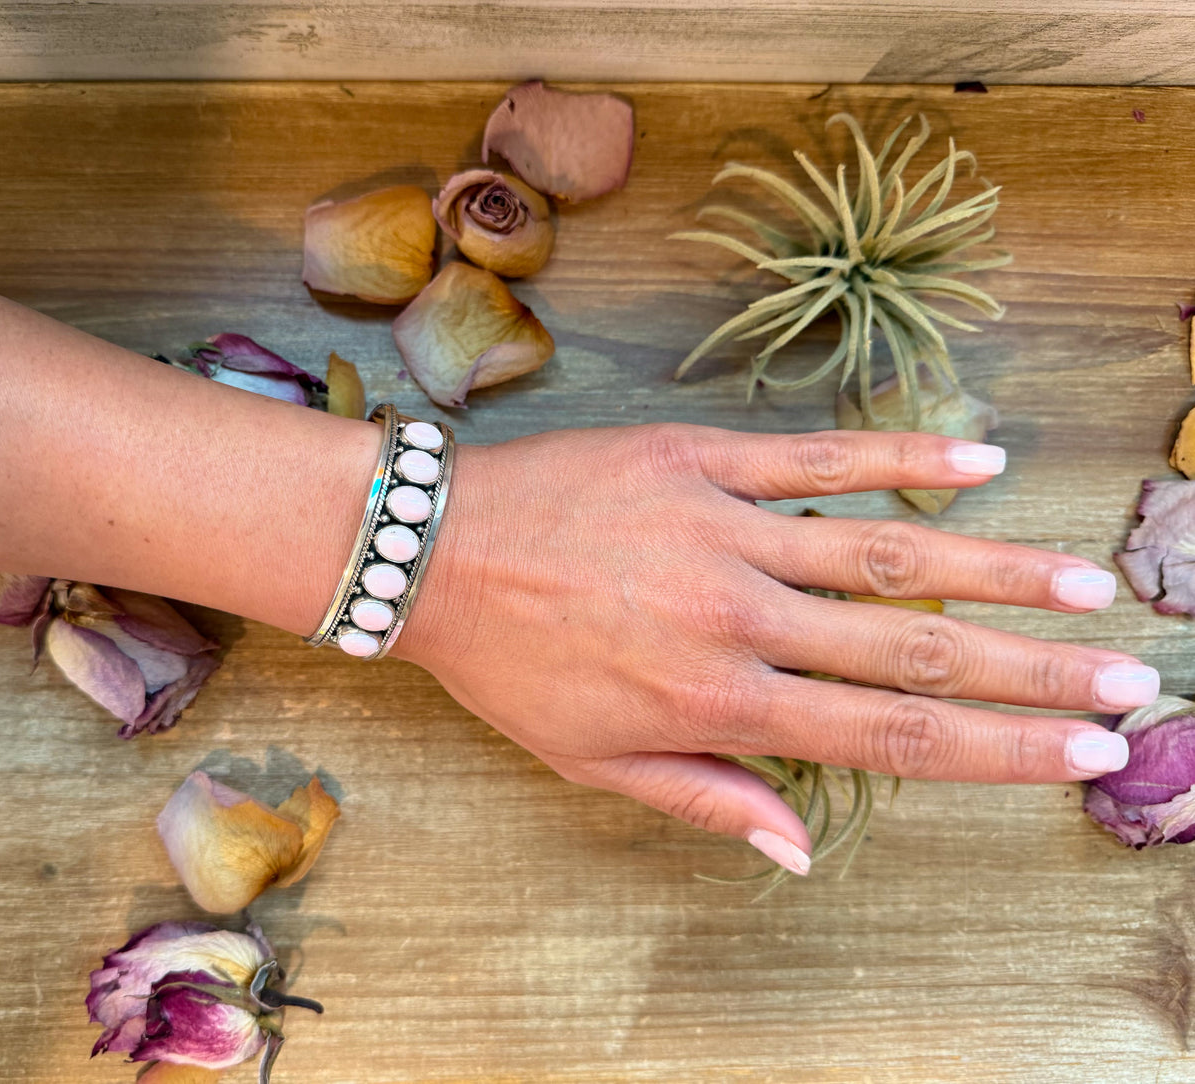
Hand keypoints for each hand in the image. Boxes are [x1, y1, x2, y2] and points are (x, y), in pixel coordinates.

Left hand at [397, 424, 1151, 873]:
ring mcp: (723, 532)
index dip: (997, 751)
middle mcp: (736, 620)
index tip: (1083, 753)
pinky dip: (903, 457)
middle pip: (914, 653)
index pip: (887, 740)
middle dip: (1031, 671)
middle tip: (1128, 675)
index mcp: (716, 703)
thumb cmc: (509, 666)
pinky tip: (982, 462)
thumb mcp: (592, 762)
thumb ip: (705, 800)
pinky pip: (817, 456)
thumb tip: (802, 852)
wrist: (431, 552)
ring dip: (997, 568)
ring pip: (885, 554)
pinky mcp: (700, 459)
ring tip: (1085, 584)